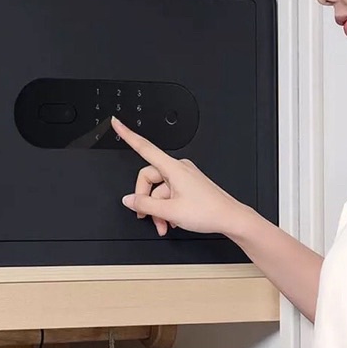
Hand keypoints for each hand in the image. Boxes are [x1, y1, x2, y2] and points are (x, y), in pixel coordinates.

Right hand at [111, 116, 244, 236]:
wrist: (230, 218)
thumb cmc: (208, 211)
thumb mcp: (170, 211)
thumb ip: (145, 205)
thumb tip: (129, 200)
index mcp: (173, 168)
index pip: (144, 147)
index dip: (128, 134)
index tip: (117, 122)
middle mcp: (178, 169)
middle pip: (149, 179)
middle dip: (146, 201)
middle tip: (147, 217)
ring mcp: (184, 177)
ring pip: (159, 191)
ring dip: (158, 210)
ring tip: (164, 225)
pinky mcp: (188, 186)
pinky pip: (169, 194)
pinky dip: (167, 208)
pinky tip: (172, 220)